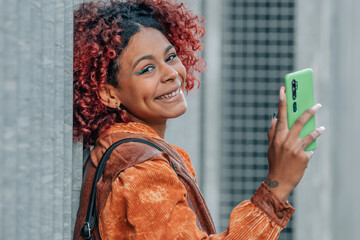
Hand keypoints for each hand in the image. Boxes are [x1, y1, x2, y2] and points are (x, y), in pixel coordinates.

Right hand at [266, 86, 324, 201]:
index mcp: (277, 136)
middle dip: (309, 111)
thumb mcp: (270, 147)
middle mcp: (286, 141)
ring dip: (317, 129)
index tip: (284, 90)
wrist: (279, 181)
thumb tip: (274, 118)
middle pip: (299, 121)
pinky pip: (310, 147)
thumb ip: (272, 132)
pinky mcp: (303, 157)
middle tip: (317, 105)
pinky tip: (316, 142)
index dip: (282, 102)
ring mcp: (295, 149)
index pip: (280, 115)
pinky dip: (314, 144)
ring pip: (309, 134)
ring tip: (321, 127)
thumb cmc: (275, 162)